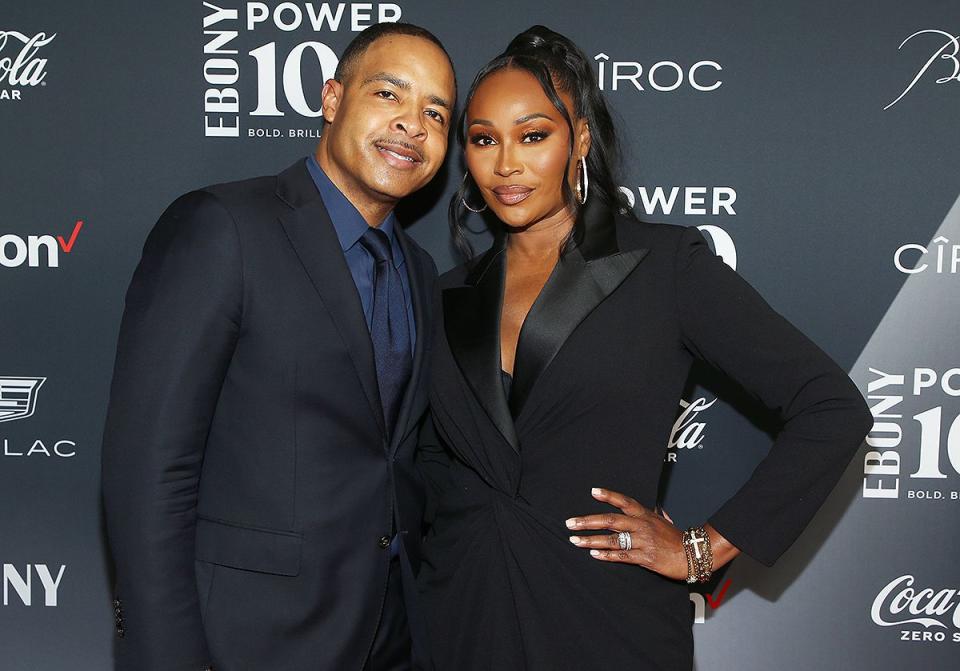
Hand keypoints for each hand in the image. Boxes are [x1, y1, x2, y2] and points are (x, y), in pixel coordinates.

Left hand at [565, 487, 687, 580]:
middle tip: (570, 523)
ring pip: (612, 539)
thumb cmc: (676, 538)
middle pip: (610, 520)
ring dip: (591, 540)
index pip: (624, 501)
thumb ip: (649, 515)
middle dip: (587, 521)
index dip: (608, 495)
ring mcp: (643, 541)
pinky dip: (606, 555)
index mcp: (645, 515)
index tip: (593, 491)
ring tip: (575, 540)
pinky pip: (622, 556)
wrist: (693, 554)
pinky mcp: (645, 557)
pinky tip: (593, 554)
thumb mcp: (662, 521)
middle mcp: (642, 525)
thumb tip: (646, 509)